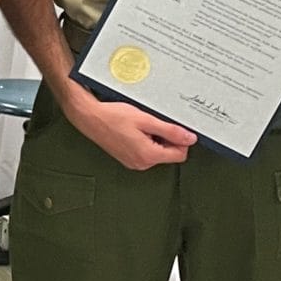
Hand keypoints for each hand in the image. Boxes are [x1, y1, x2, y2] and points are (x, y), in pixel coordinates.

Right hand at [56, 78, 196, 169]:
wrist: (90, 118)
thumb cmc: (113, 117)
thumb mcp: (146, 120)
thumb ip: (171, 131)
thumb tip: (189, 138)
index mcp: (148, 155)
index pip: (180, 154)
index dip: (182, 140)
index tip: (175, 128)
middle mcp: (141, 163)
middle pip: (169, 155)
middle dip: (168, 140)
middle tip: (155, 124)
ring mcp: (133, 162)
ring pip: (158, 153)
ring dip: (156, 140)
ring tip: (142, 126)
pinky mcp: (128, 159)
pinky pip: (146, 153)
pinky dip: (146, 142)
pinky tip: (136, 131)